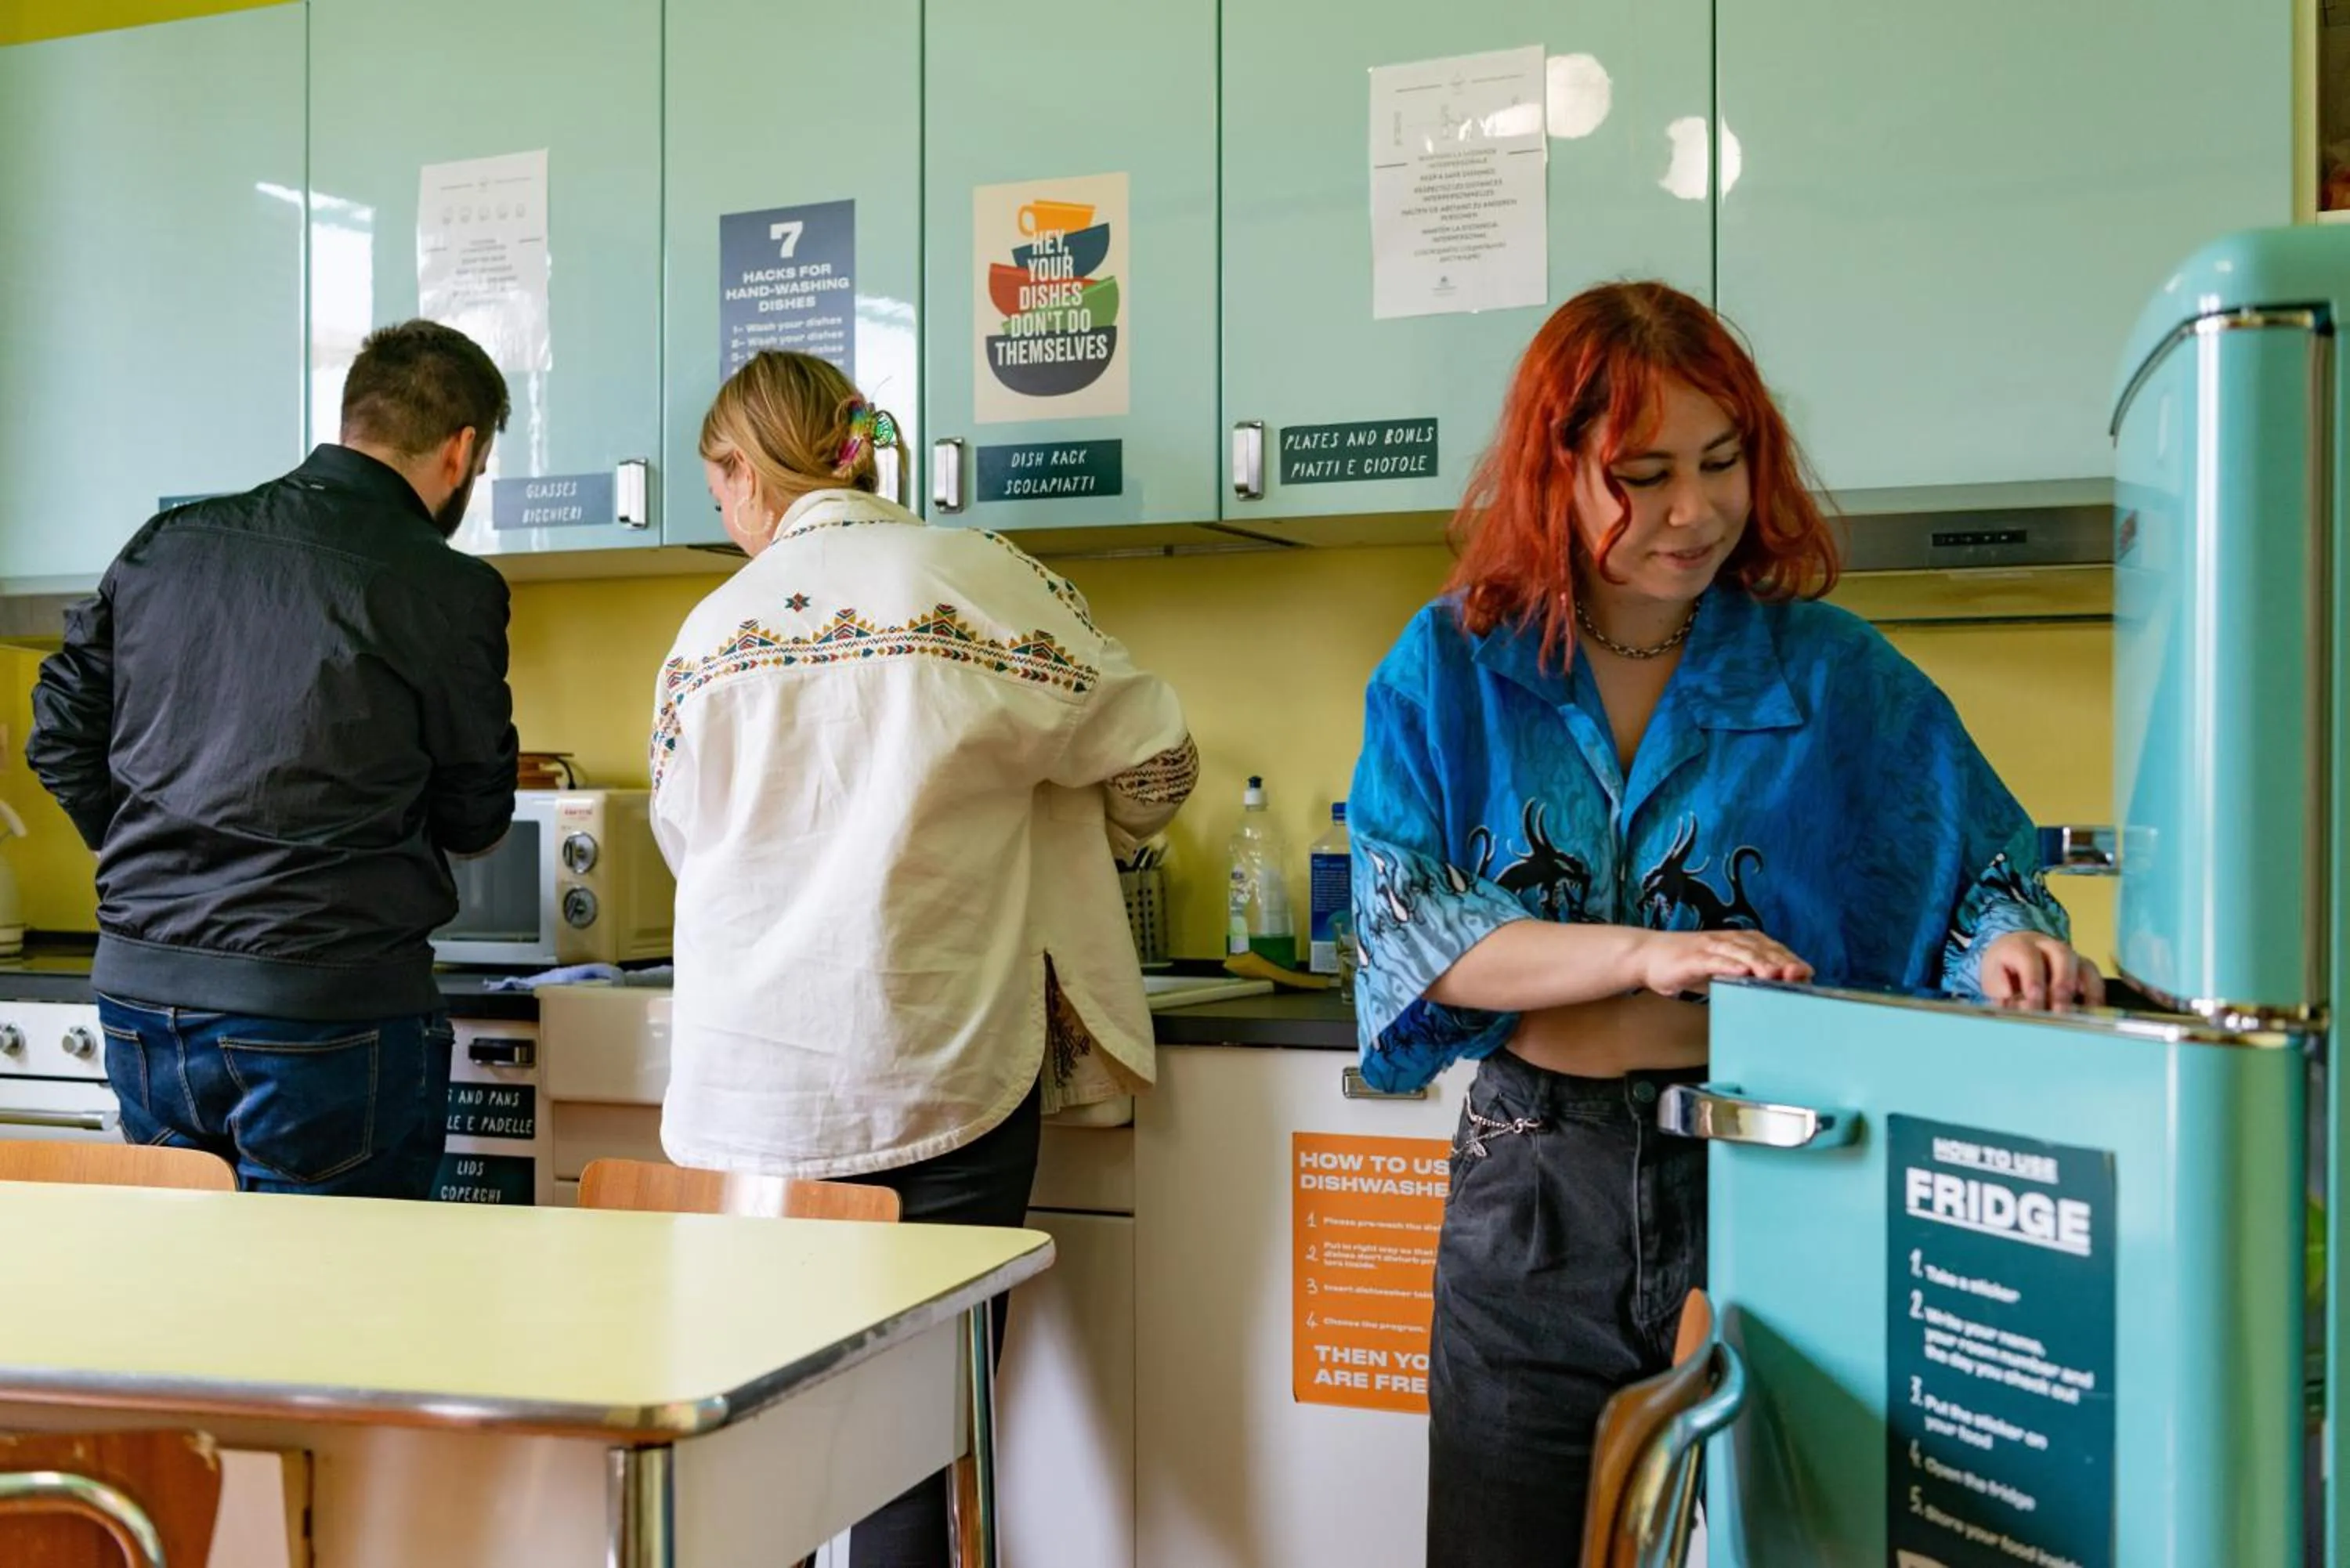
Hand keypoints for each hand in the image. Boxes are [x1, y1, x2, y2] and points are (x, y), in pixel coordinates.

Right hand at [1634, 929, 1812, 998]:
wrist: (1648, 956)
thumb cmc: (1688, 966)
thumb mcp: (1721, 972)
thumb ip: (1744, 978)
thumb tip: (1774, 991)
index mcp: (1738, 942)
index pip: (1771, 948)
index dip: (1789, 959)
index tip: (1807, 973)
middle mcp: (1728, 940)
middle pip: (1761, 948)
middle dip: (1782, 961)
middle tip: (1800, 974)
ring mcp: (1711, 946)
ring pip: (1741, 952)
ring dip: (1760, 962)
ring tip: (1776, 974)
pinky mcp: (1693, 957)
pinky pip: (1714, 960)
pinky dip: (1729, 965)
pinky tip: (1742, 972)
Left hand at [1979, 931, 2103, 1010]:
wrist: (2015, 950)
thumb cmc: (2003, 967)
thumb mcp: (1992, 975)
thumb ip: (1998, 986)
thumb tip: (2008, 995)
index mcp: (2021, 945)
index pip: (2029, 958)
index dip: (2033, 981)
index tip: (2033, 1005)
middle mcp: (2049, 946)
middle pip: (2062, 956)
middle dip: (2062, 984)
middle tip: (2060, 1011)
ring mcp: (2069, 955)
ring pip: (2084, 965)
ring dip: (2086, 991)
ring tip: (2083, 1015)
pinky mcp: (2083, 967)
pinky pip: (2095, 978)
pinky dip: (2096, 996)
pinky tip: (2093, 1015)